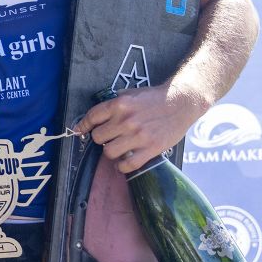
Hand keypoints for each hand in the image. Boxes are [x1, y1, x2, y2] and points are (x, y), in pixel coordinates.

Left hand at [75, 82, 206, 174]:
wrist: (182, 102)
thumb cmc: (154, 98)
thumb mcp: (131, 94)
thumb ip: (114, 104)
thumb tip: (96, 117)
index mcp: (119, 105)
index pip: (92, 118)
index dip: (84, 126)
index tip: (80, 131)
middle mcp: (126, 120)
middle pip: (98, 138)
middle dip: (101, 138)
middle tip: (109, 137)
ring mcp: (138, 136)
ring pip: (109, 152)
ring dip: (111, 152)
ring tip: (117, 148)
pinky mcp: (151, 148)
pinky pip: (128, 165)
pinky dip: (122, 166)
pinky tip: (123, 162)